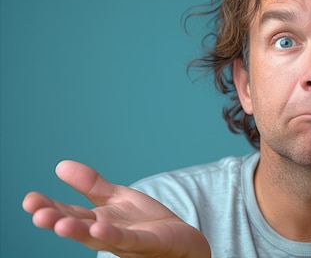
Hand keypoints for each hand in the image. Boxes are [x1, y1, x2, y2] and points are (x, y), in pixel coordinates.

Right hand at [22, 160, 210, 257]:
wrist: (181, 238)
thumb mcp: (117, 197)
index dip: (48, 207)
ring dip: (78, 232)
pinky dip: (113, 235)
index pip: (68, 212)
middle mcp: (104, 233)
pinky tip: (99, 228)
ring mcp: (124, 240)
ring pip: (97, 238)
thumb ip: (91, 184)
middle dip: (56, 221)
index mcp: (96, 219)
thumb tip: (60, 165)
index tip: (29, 200)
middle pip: (77, 226)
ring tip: (60, 224)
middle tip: (37, 214)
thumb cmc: (145, 222)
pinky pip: (127, 240)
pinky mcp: (146, 243)